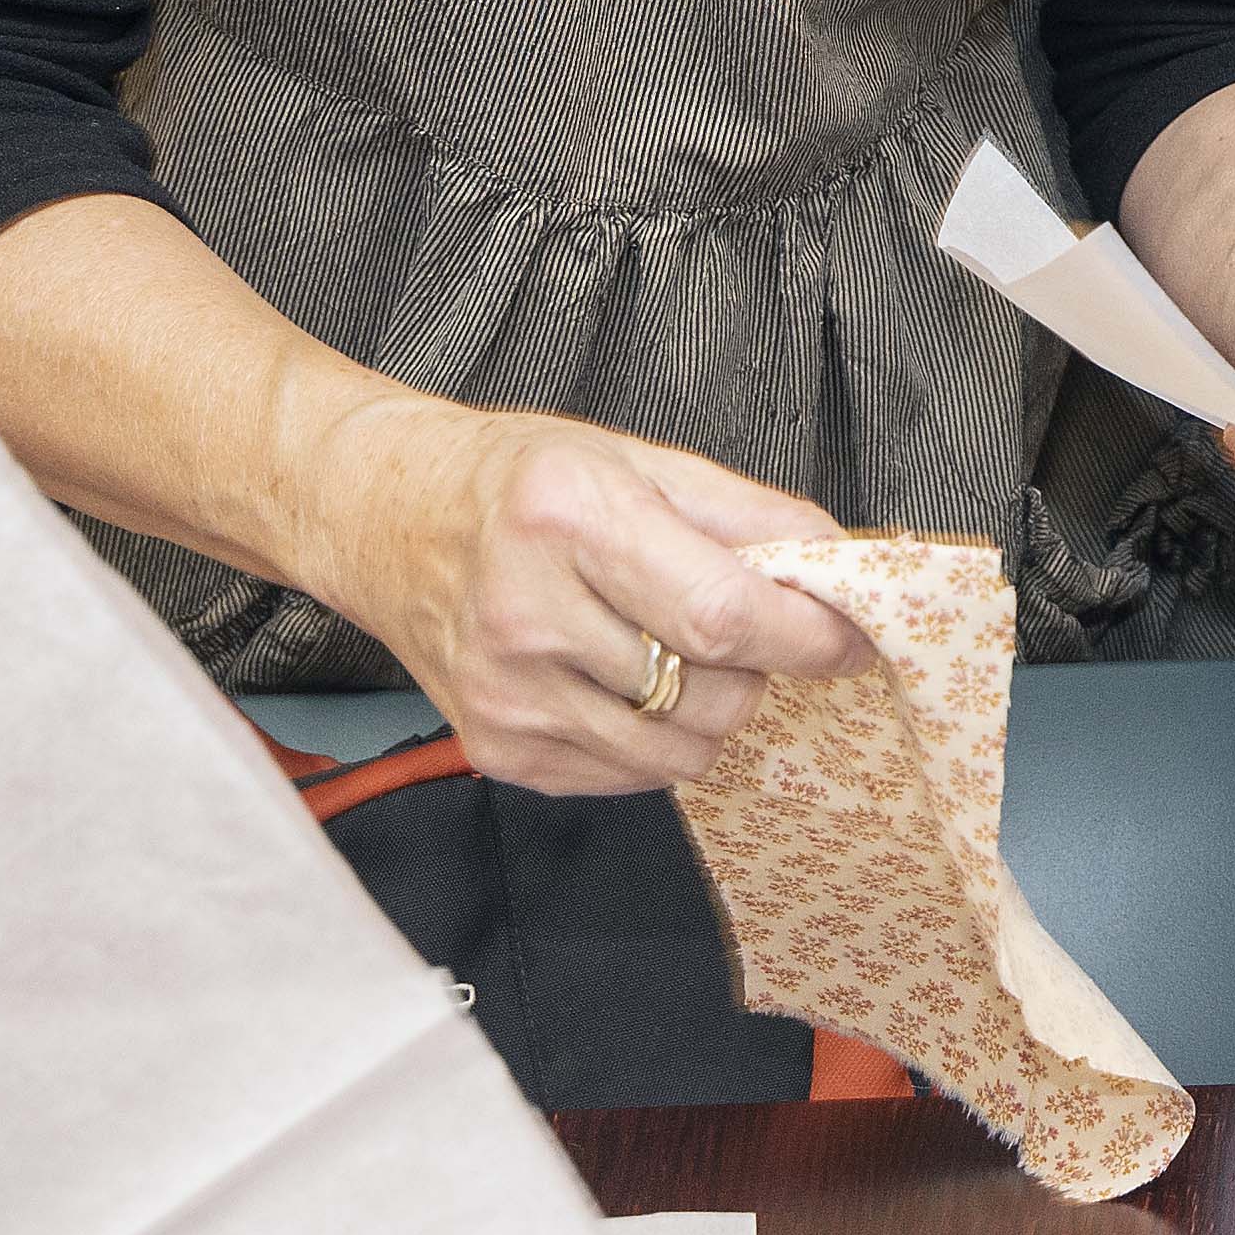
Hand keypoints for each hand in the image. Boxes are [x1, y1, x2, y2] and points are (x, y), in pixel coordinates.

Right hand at [302, 397, 859, 799]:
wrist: (382, 519)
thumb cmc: (514, 481)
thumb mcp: (638, 458)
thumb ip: (751, 514)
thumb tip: (842, 566)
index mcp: (567, 518)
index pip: (722, 614)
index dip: (808, 636)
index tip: (852, 635)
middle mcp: (526, 612)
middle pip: (713, 693)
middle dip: (760, 666)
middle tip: (733, 619)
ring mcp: (505, 693)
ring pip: (683, 750)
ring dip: (711, 707)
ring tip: (669, 646)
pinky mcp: (497, 748)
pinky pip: (633, 776)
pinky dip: (658, 737)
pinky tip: (623, 679)